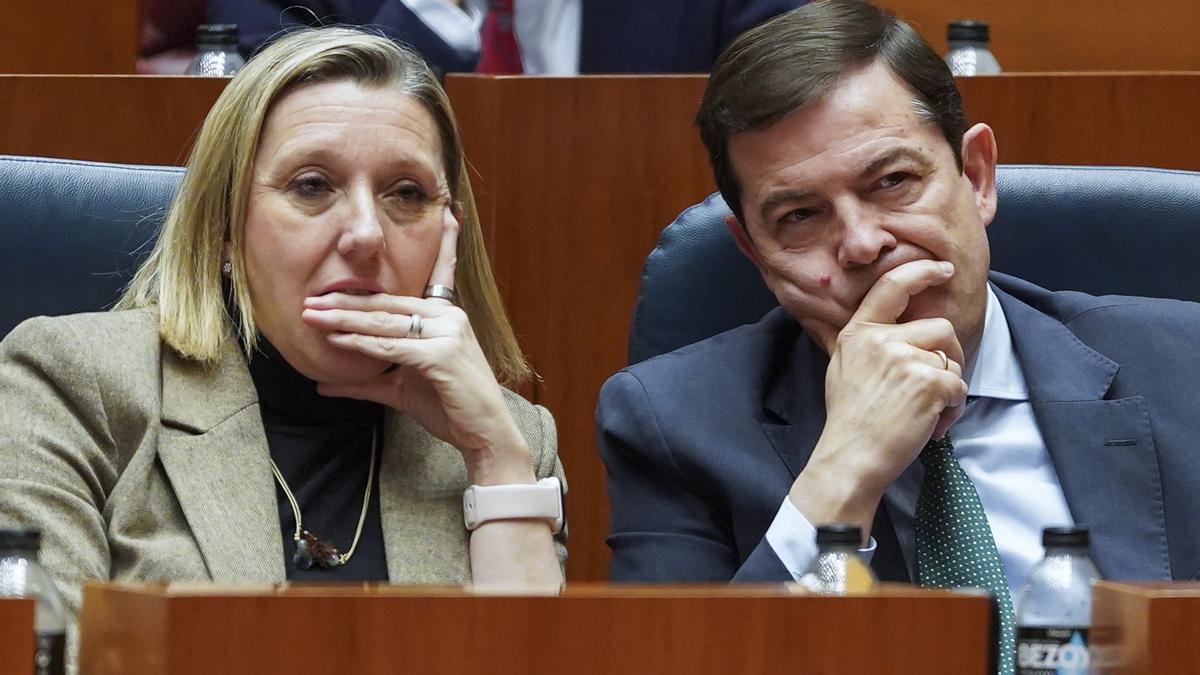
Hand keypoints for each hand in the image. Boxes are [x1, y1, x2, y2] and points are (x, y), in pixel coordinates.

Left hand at [301, 206, 534, 483]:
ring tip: (312, 317)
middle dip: (347, 302)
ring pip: (385, 323)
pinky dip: (361, 343)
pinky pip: (391, 347)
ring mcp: (447, 334)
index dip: (446, 244)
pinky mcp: (440, 356)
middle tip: (309, 302)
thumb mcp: (403, 389)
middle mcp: (449, 317)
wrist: (484, 434)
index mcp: (447, 316)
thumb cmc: (450, 407)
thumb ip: (366, 381)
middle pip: (389, 304)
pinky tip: (337, 339)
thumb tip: (323, 384)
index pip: (441, 273)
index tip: (449, 212)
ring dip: (344, 320)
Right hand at [792, 260, 968, 524]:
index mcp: (858, 332)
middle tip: (935, 385)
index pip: (892, 287)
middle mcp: (881, 338)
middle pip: (939, 327)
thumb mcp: (843, 366)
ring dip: (950, 384)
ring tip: (929, 410)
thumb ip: (866, 341)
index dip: (922, 272)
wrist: (851, 456)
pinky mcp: (928, 382)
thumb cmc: (848, 419)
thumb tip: (893, 327)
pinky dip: (953, 409)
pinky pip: (959, 386)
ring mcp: (905, 358)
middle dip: (947, 354)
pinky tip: (931, 425)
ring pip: (951, 357)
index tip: (942, 268)